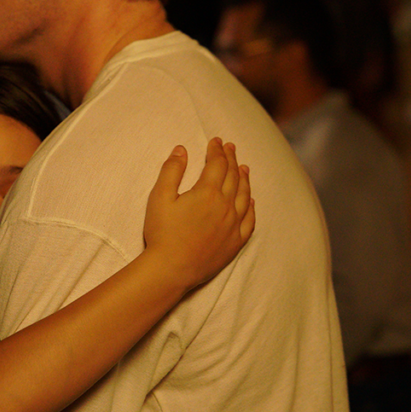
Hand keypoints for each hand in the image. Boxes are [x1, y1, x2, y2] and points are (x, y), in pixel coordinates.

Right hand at [144, 137, 254, 291]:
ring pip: (244, 195)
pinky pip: (249, 221)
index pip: (217, 164)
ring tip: (243, 168)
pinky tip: (250, 201)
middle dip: (231, 159)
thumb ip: (171, 171)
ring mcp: (233, 225)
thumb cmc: (162, 233)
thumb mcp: (160, 198)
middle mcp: (226, 206)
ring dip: (244, 179)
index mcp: (208, 193)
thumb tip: (181, 150)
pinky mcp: (235, 242)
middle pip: (233, 176)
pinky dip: (250, 207)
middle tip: (230, 148)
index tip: (216, 142)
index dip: (217, 150)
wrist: (171, 269)